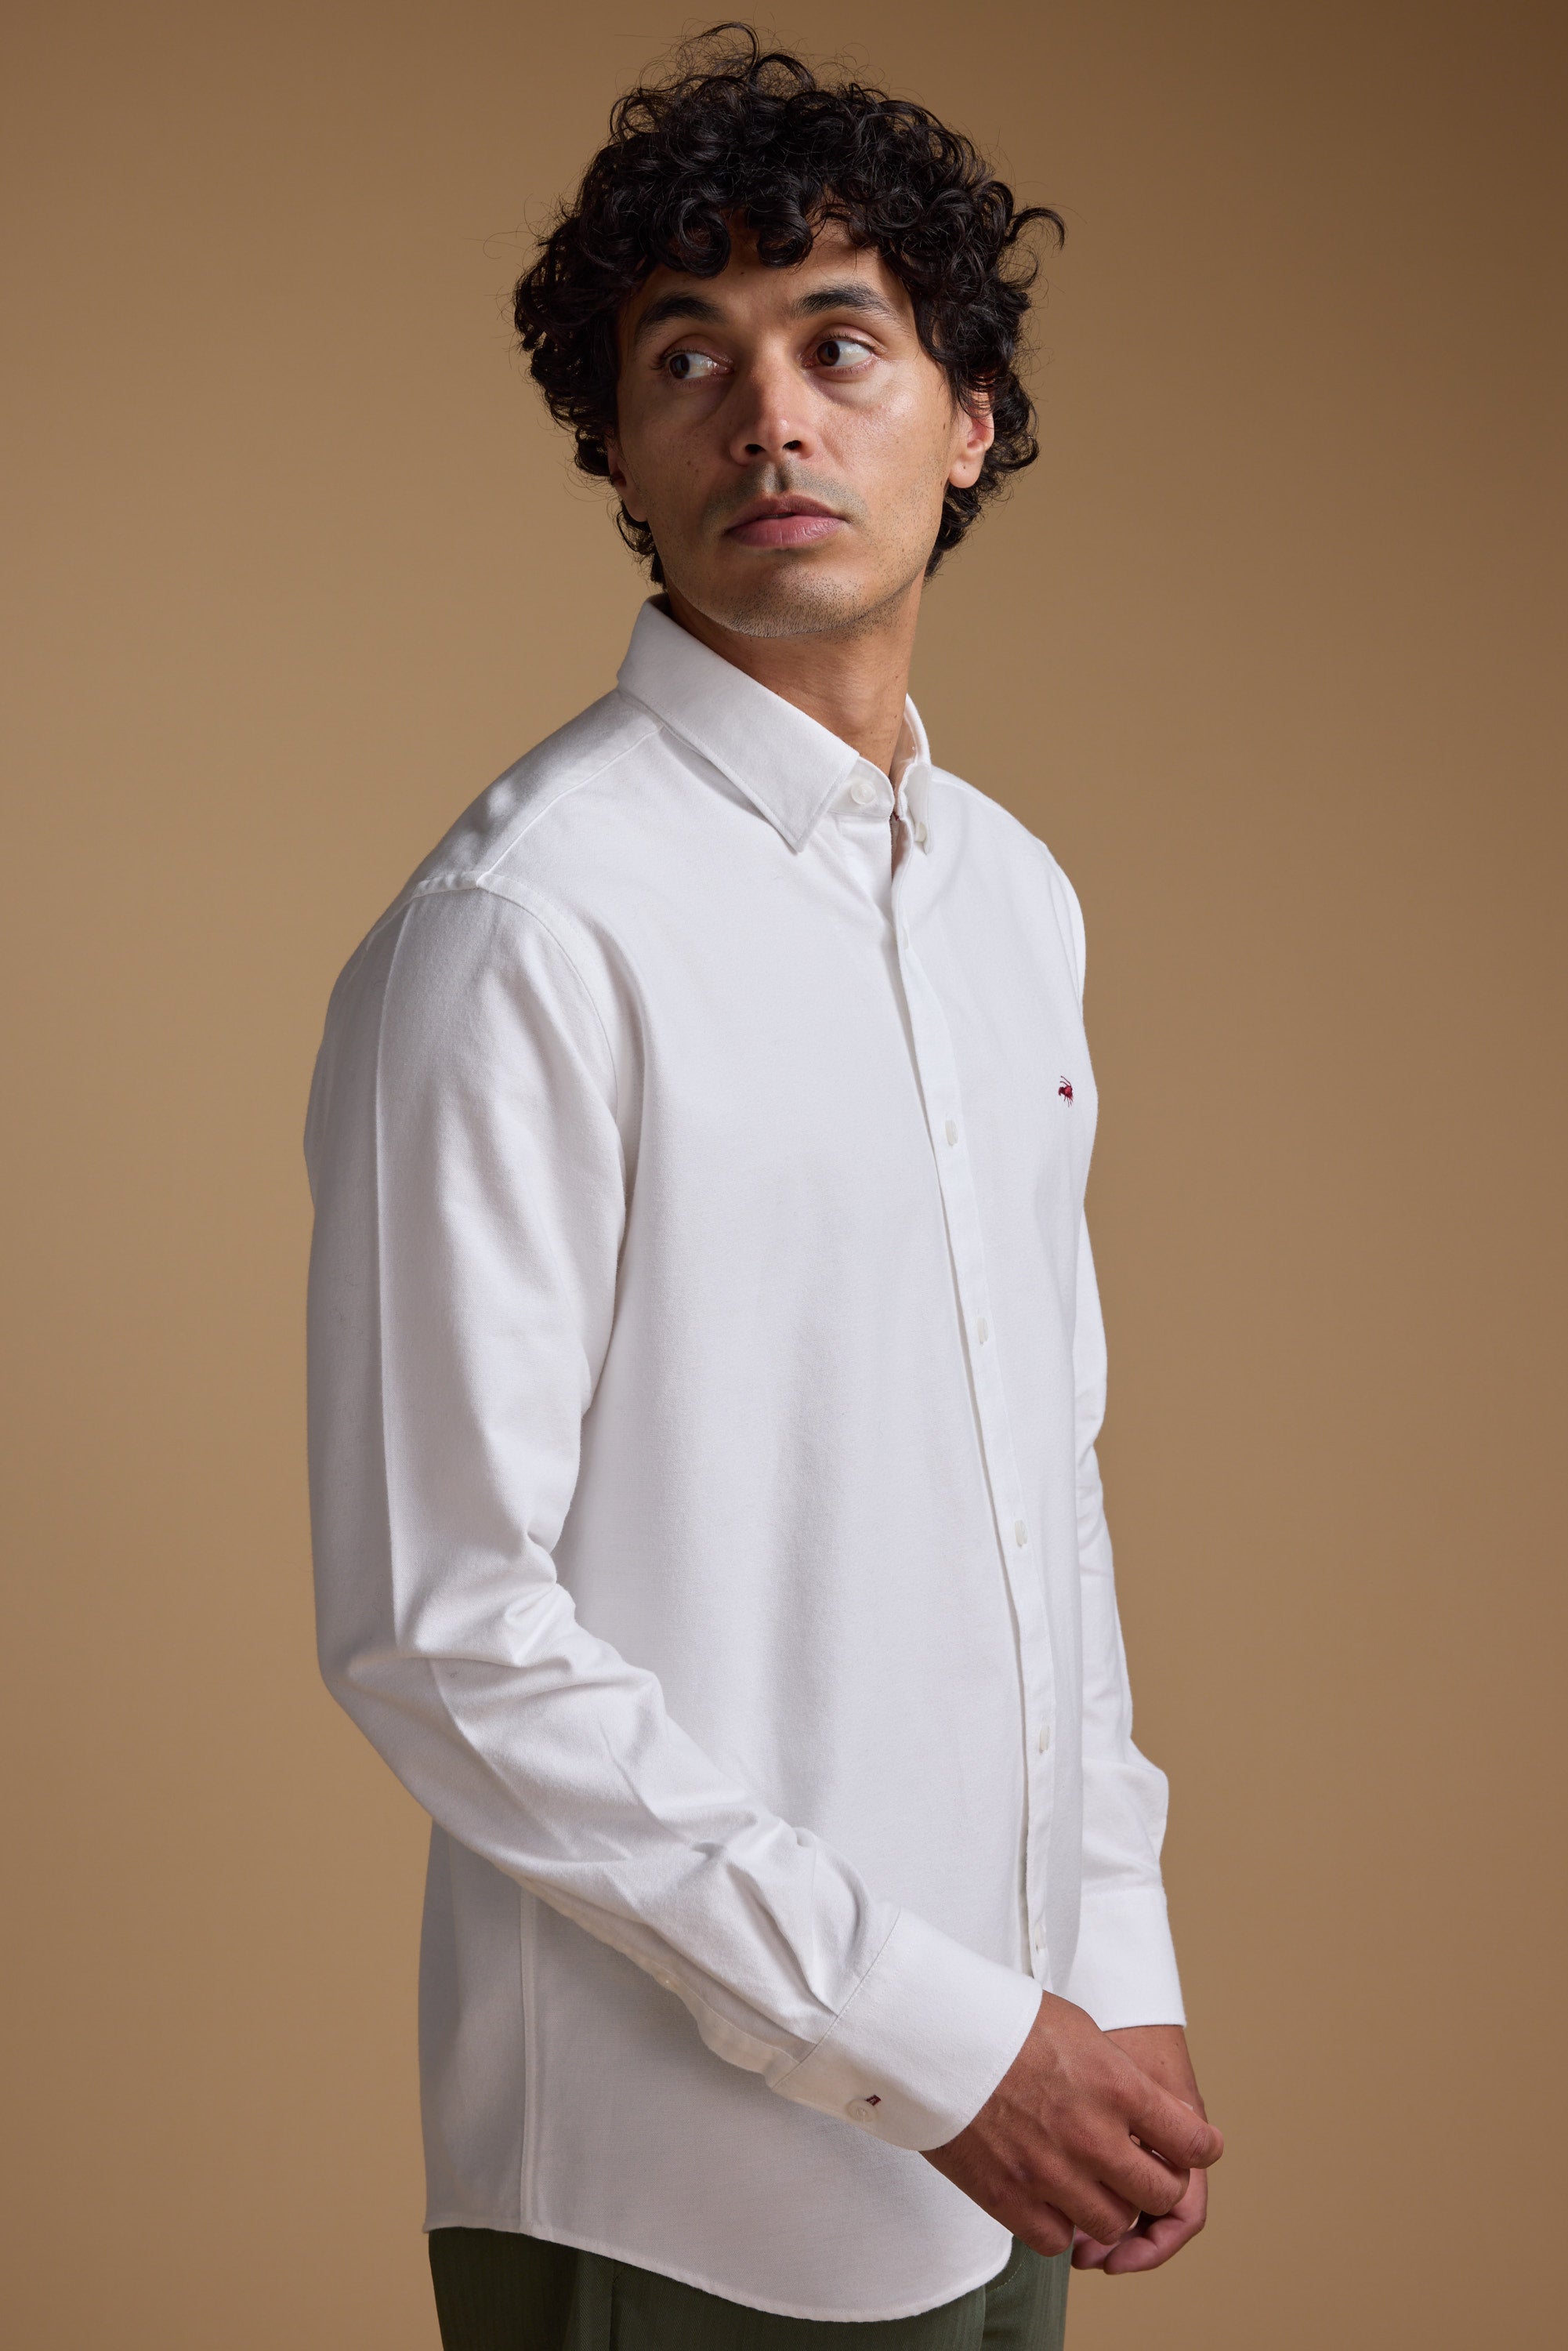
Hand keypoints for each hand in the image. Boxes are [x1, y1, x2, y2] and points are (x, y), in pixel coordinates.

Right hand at [921, 1995, 1222, 2260]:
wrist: (933, 2032)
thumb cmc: (1004, 2021)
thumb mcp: (1081, 2030)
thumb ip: (1124, 2080)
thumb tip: (1157, 2116)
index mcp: (1117, 2087)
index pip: (1191, 2143)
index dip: (1198, 2149)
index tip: (1192, 2148)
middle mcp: (1092, 2136)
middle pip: (1160, 2194)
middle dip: (1159, 2184)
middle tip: (1141, 2171)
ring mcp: (1051, 2173)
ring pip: (1113, 2225)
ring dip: (1110, 2207)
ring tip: (1092, 2183)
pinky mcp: (1010, 2198)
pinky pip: (1057, 2240)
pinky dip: (1061, 2225)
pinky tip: (1052, 2198)